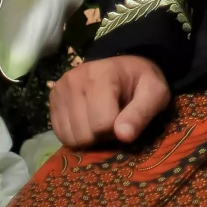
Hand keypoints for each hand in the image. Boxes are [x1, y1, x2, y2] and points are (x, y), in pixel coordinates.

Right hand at [49, 53, 170, 148]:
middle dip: (102, 135)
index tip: (125, 119)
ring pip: (70, 138)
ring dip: (88, 137)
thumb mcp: (155, 94)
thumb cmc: (141, 83)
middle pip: (85, 133)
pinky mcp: (52, 99)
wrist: (124, 69)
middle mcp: (75, 79)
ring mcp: (60, 89)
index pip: (102, 123)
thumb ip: (142, 114)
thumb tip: (123, 136)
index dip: (118, 130)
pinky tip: (87, 121)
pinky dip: (75, 135)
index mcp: (102, 74)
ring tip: (100, 119)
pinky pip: (60, 135)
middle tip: (113, 120)